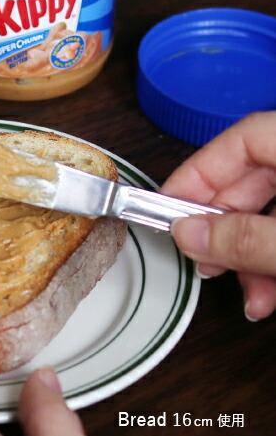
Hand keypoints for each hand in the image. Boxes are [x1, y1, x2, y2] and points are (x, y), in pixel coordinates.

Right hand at [162, 112, 275, 320]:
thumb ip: (244, 239)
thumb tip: (188, 234)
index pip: (243, 139)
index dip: (200, 172)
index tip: (169, 209)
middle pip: (253, 181)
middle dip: (223, 227)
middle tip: (201, 257)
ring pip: (271, 214)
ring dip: (248, 255)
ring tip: (243, 291)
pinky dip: (273, 262)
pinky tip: (266, 296)